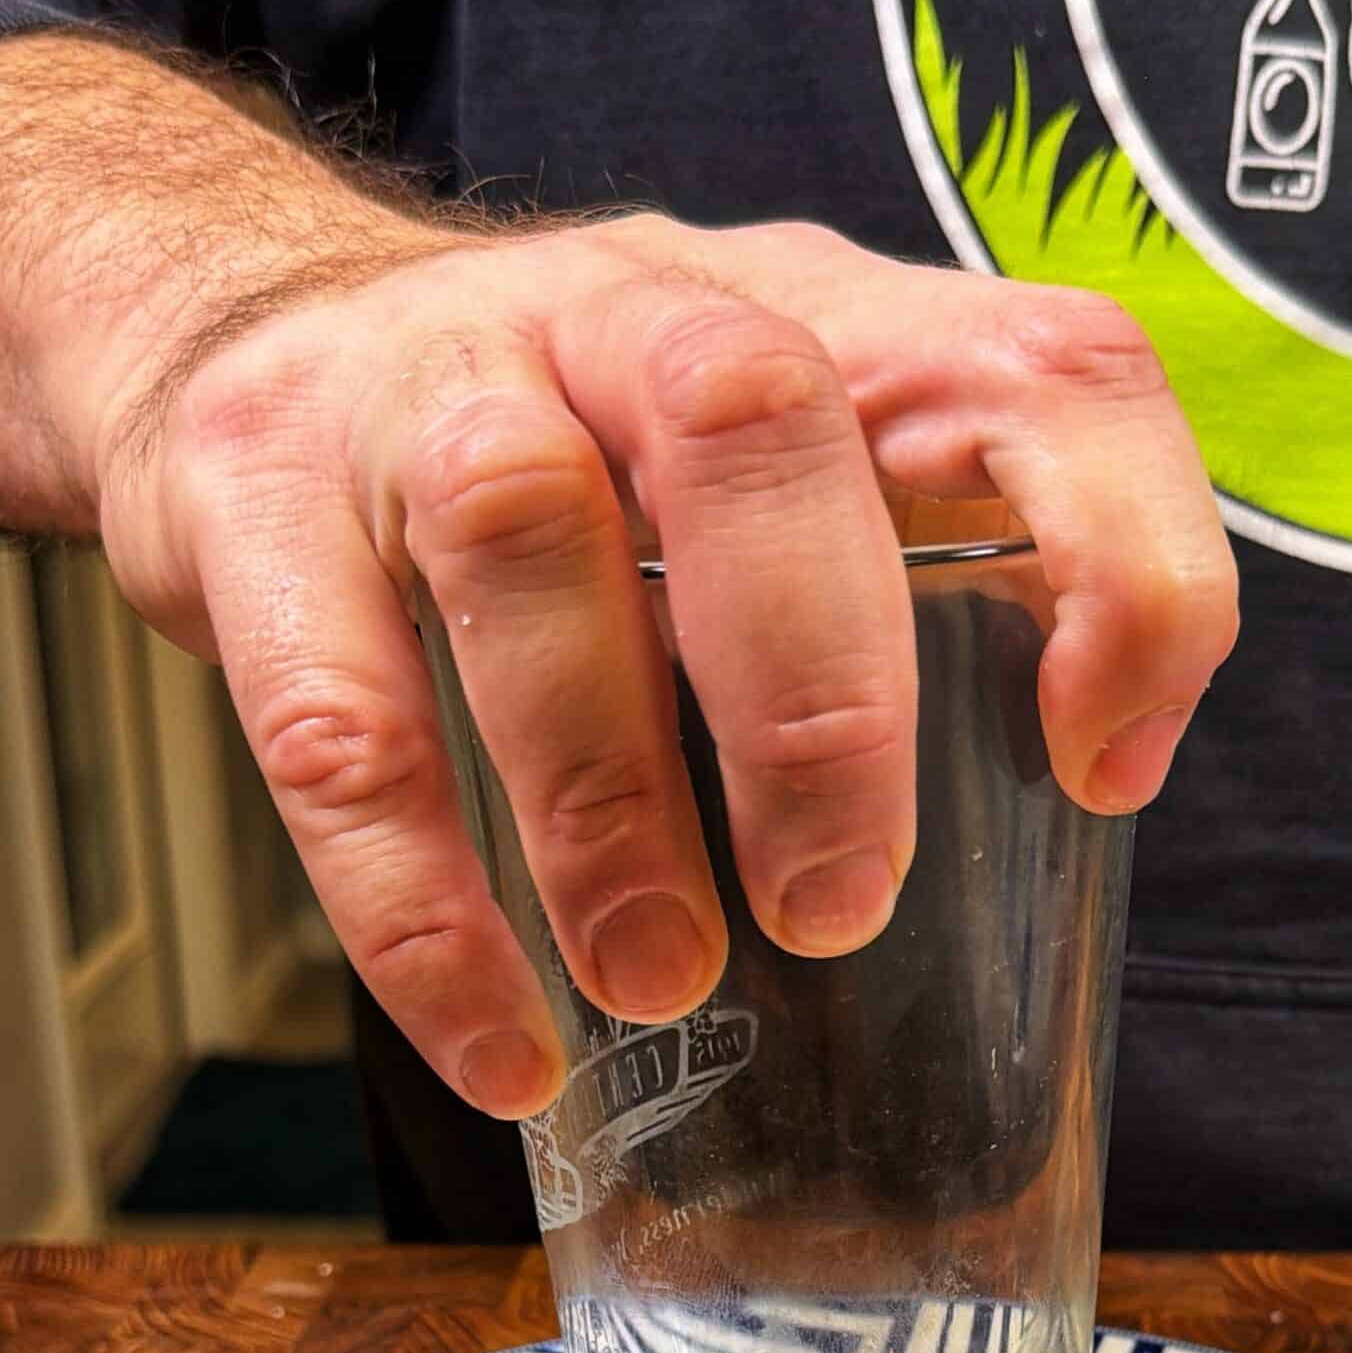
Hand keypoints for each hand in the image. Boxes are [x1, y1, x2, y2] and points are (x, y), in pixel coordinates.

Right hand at [95, 213, 1236, 1117]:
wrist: (231, 321)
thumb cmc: (576, 461)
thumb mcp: (770, 465)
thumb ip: (922, 575)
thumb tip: (1088, 788)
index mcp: (814, 317)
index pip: (1036, 360)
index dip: (1120, 554)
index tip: (1098, 765)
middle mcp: (627, 310)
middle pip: (750, 419)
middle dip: (817, 695)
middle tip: (830, 910)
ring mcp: (425, 384)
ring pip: (519, 535)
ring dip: (605, 798)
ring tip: (657, 980)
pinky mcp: (255, 495)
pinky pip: (334, 718)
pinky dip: (420, 910)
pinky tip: (499, 1042)